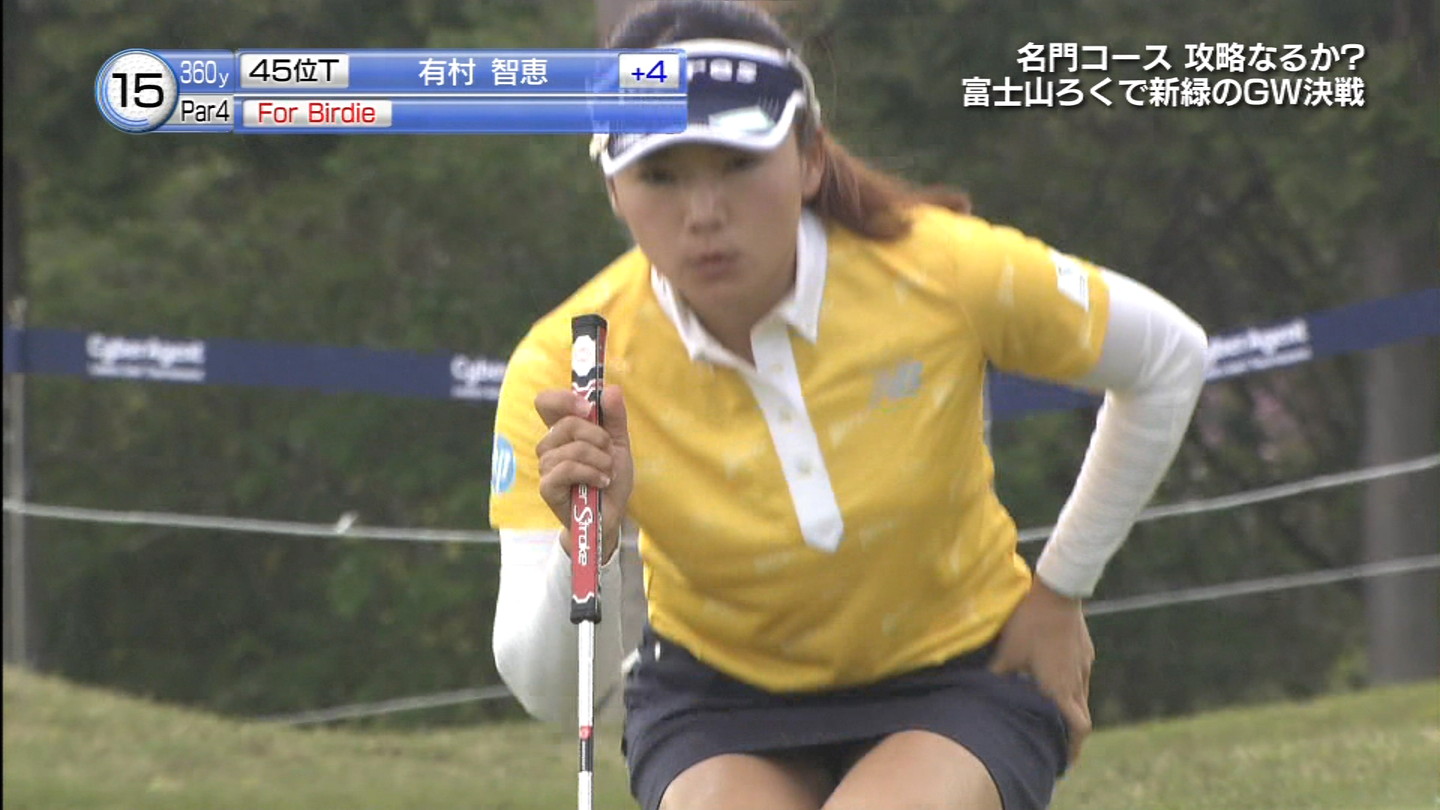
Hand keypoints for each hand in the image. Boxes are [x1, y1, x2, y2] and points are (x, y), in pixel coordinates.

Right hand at [534, 386, 631, 563]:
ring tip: (607, 471)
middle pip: (565, 423)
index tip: (588, 407)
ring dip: (598, 459)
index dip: (563, 398)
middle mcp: (550, 445)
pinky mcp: (547, 487)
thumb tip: (610, 389)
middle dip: (597, 436)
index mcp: (564, 430)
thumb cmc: (610, 477)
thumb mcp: (619, 444)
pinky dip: (590, 473)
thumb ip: (614, 417)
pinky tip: (601, 482)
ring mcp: (546, 467)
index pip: (546, 402)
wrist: (612, 514)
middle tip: (609, 453)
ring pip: (571, 448)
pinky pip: (566, 469)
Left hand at [987, 577, 1094, 764]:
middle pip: (1081, 718)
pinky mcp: (1085, 652)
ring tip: (1053, 716)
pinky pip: (1081, 678)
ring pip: (1082, 697)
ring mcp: (1084, 665)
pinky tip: (1055, 682)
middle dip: (1070, 735)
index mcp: (1060, 688)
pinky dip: (1071, 689)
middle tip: (1055, 744)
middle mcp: (1077, 681)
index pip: (1077, 728)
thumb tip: (980, 695)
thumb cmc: (1029, 622)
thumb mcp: (1007, 652)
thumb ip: (997, 677)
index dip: (1072, 748)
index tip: (1062, 762)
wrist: (1057, 590)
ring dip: (1070, 711)